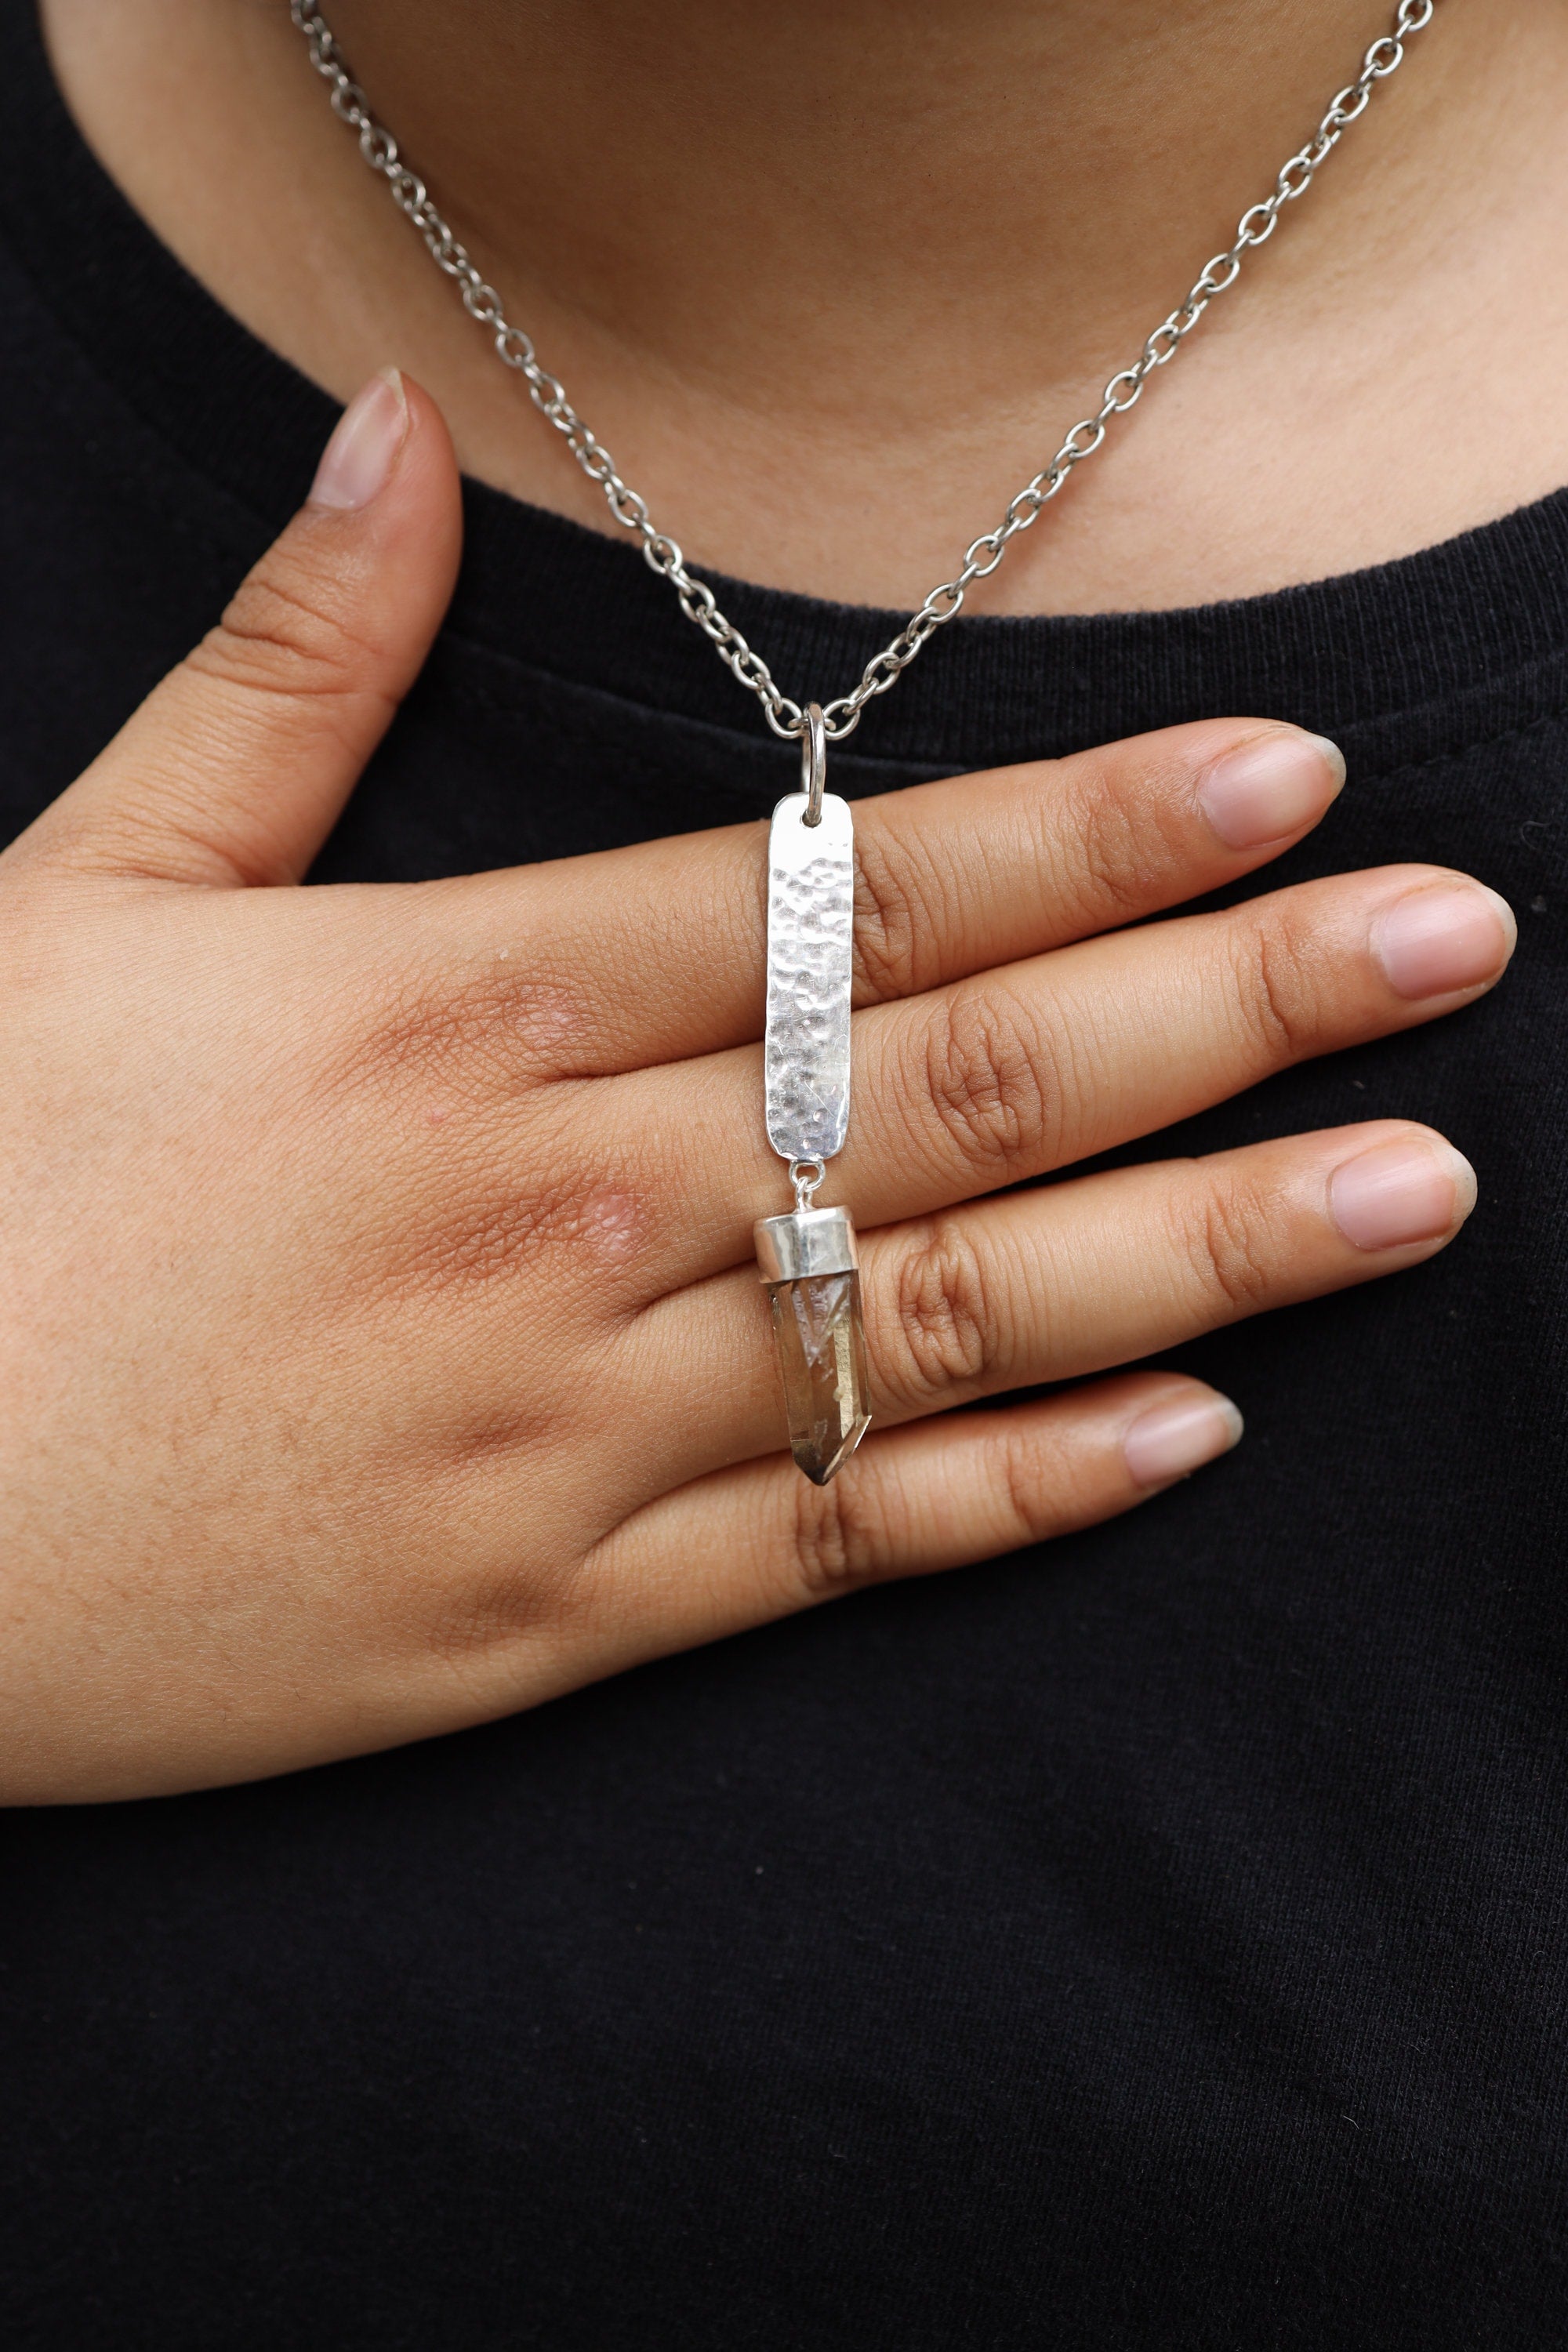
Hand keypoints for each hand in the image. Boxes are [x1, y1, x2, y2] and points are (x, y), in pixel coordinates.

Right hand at [0, 372, 1514, 1802]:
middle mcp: (557, 1215)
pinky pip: (835, 1544)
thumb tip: (390, 433)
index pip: (842, 905)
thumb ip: (277, 676)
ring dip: (1207, 1253)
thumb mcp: (75, 894)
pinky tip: (1191, 1438)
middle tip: (1454, 944)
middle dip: (1230, 1010)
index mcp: (453, 1013)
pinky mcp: (549, 1614)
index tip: (1282, 782)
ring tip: (1410, 1193)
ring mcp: (569, 1431)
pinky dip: (1018, 1495)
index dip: (1086, 836)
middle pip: (957, 1095)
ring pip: (949, 1324)